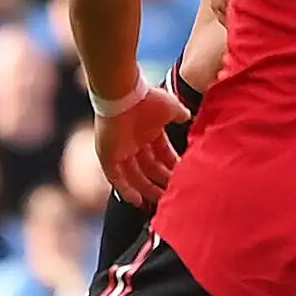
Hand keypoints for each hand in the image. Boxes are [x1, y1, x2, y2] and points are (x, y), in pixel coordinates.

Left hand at [92, 81, 190, 207]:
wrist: (123, 94)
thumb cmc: (147, 98)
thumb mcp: (171, 107)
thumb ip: (180, 114)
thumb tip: (187, 117)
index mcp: (148, 132)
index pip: (162, 155)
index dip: (172, 167)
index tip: (183, 177)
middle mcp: (134, 142)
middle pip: (149, 168)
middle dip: (161, 181)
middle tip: (173, 194)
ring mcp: (119, 150)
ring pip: (134, 176)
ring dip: (146, 189)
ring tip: (159, 202)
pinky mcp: (107, 156)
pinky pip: (116, 178)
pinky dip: (125, 190)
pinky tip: (137, 201)